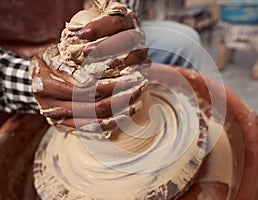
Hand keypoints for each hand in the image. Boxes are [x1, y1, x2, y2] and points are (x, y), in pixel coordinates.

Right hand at [30, 12, 150, 135]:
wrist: (35, 79)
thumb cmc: (50, 61)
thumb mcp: (53, 54)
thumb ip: (68, 64)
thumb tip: (89, 80)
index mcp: (46, 85)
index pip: (84, 89)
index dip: (109, 85)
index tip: (130, 78)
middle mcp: (51, 106)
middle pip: (92, 107)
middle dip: (120, 99)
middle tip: (139, 88)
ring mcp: (59, 120)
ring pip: (95, 121)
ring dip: (119, 114)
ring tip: (138, 103)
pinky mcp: (66, 126)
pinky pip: (91, 130)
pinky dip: (111, 124)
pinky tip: (126, 116)